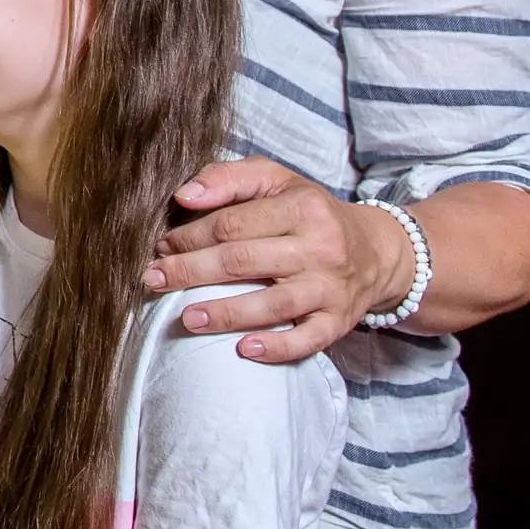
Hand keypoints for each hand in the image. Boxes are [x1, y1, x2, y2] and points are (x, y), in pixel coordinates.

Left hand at [144, 158, 412, 362]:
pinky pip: (308, 339)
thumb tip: (184, 196)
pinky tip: (244, 350)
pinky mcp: (339, 321)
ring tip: (186, 318)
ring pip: (273, 303)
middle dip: (192, 272)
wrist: (376, 250)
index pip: (232, 224)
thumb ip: (228, 178)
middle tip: (153, 280)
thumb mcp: (275, 180)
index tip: (161, 247)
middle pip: (244, 261)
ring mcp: (330, 288)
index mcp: (302, 208)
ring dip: (226, 313)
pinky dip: (277, 348)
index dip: (190, 237)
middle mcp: (320, 248)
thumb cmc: (309, 212)